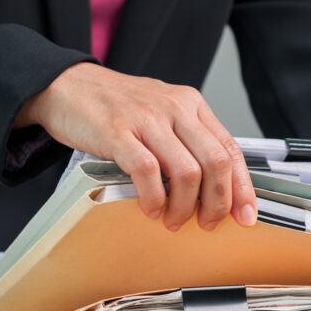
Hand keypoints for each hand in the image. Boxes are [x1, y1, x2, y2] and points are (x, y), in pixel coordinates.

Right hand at [15, 62, 256, 231]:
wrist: (65, 86)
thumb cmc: (111, 106)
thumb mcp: (158, 111)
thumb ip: (183, 138)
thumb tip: (208, 184)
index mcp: (191, 103)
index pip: (230, 149)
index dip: (242, 187)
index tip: (246, 215)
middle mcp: (175, 108)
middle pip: (215, 163)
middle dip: (217, 203)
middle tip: (207, 224)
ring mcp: (146, 119)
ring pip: (186, 172)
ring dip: (184, 207)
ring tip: (173, 221)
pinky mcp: (117, 133)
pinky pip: (148, 172)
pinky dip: (153, 198)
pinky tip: (149, 209)